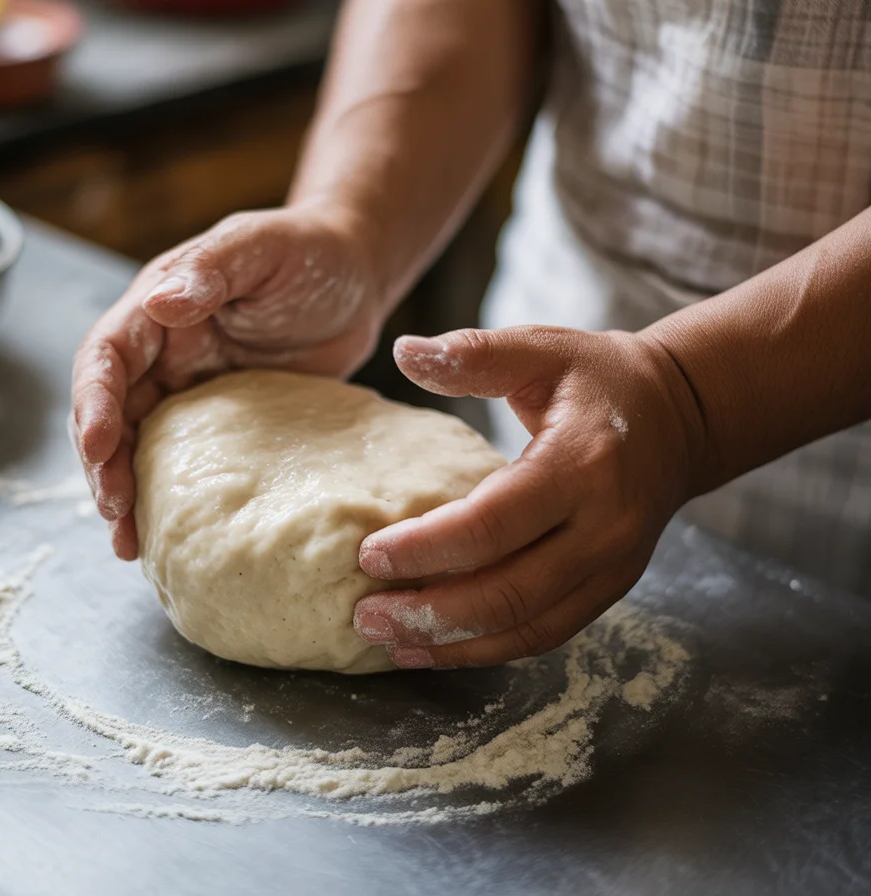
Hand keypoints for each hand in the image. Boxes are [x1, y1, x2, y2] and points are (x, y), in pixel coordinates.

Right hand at [71, 202, 384, 560]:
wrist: (355, 280)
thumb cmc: (309, 252)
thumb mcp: (261, 246)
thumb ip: (214, 269)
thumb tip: (162, 303)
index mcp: (157, 309)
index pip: (106, 356)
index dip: (93, 402)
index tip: (97, 445)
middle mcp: (161, 353)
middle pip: (109, 412)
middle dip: (101, 463)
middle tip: (114, 513)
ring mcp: (189, 392)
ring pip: (138, 446)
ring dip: (126, 492)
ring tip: (129, 545)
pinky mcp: (222, 425)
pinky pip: (185, 464)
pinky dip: (172, 499)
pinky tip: (170, 535)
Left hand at [352, 326, 704, 668]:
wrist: (684, 418)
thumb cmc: (602, 380)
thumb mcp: (544, 348)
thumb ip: (476, 354)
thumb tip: (404, 351)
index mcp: (580, 464)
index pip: (491, 524)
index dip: (426, 548)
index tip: (368, 555)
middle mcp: (602, 527)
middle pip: (507, 592)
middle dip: (430, 613)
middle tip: (365, 616)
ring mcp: (611, 567)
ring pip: (525, 627)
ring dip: (453, 643)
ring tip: (390, 643)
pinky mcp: (608, 590)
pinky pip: (544, 634)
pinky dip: (488, 649)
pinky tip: (437, 648)